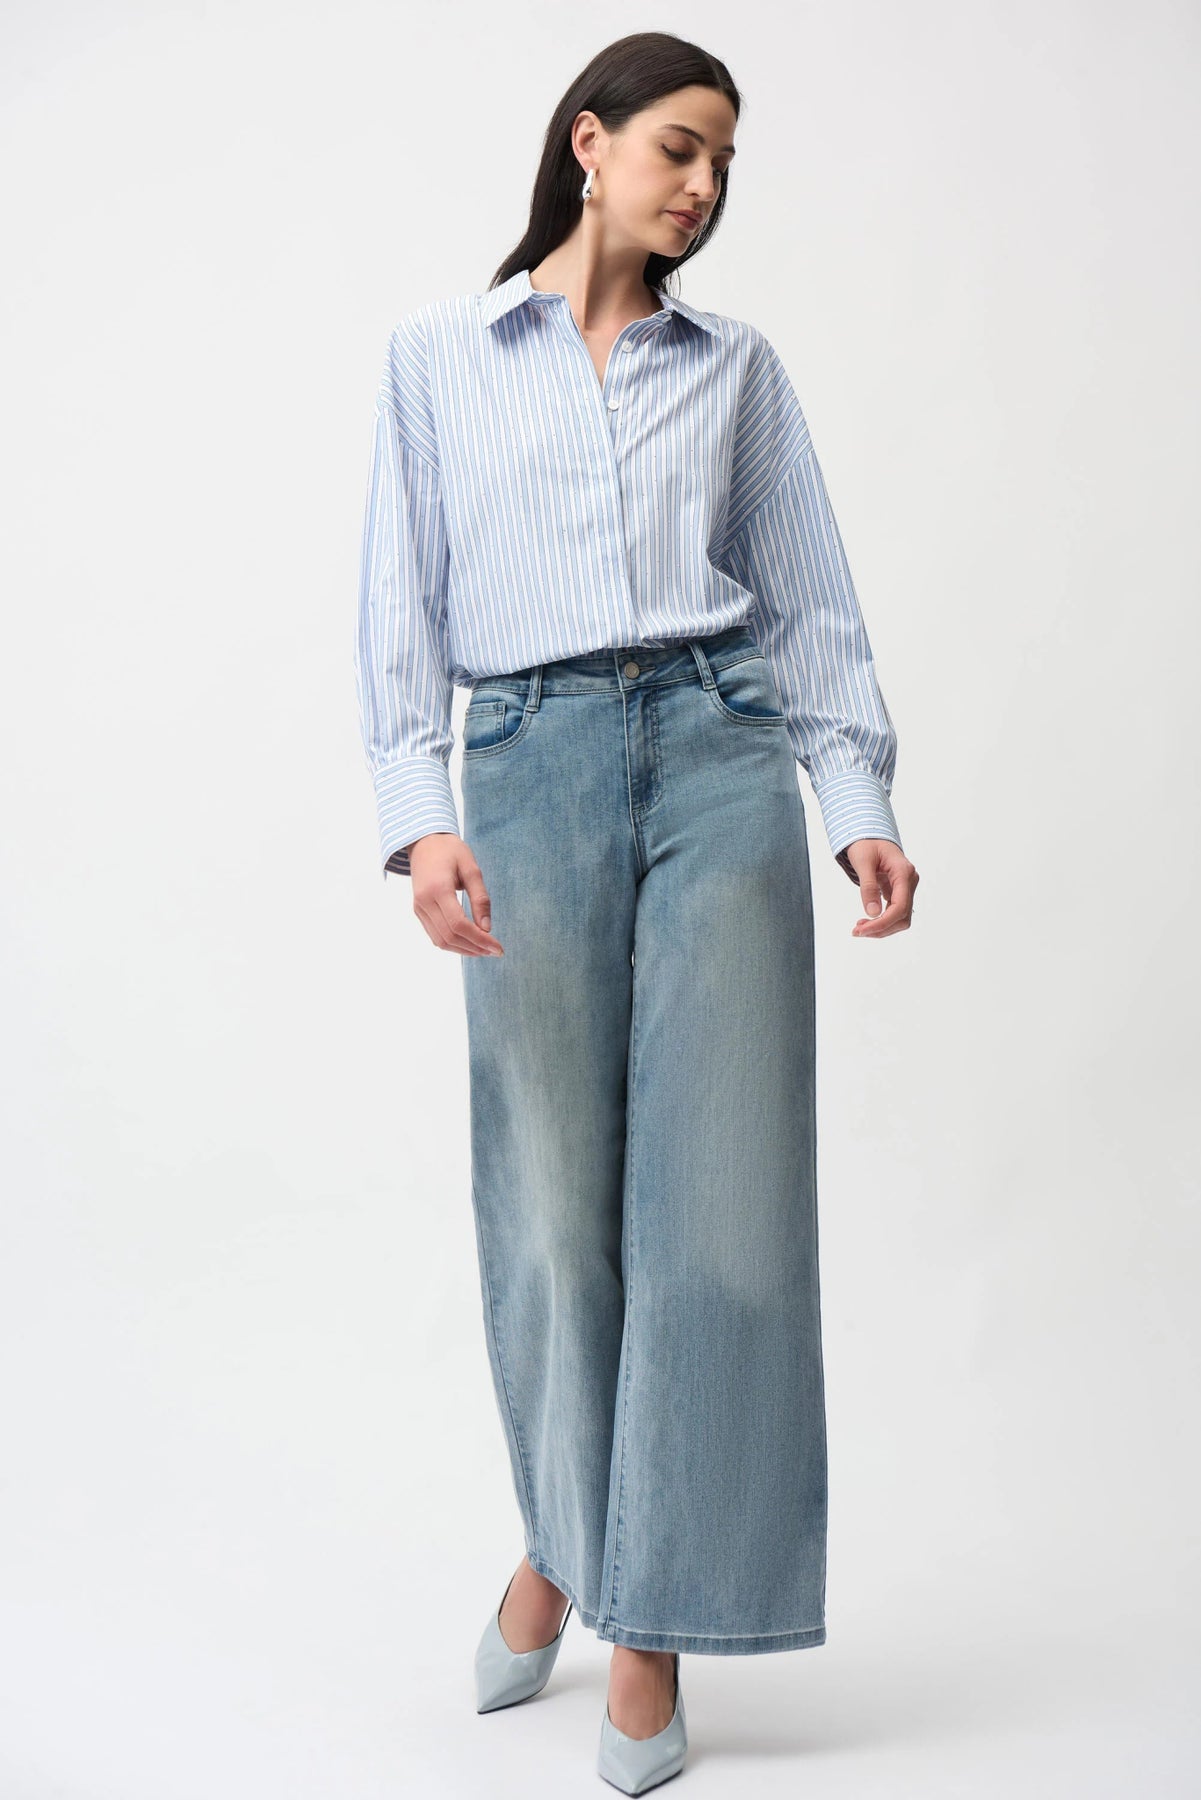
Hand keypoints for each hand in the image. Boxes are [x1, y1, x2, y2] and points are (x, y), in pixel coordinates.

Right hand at [407, 834, 504, 956]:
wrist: (424, 842)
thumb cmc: (450, 850)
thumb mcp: (471, 868)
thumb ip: (480, 898)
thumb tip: (487, 928)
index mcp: (438, 889)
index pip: (459, 924)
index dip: (479, 940)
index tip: (498, 947)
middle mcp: (424, 902)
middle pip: (450, 936)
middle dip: (474, 948)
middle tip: (495, 951)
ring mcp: (419, 908)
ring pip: (440, 941)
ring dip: (464, 950)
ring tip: (484, 950)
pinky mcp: (419, 911)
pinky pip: (435, 935)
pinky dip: (453, 944)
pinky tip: (469, 943)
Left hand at [845, 839, 917, 938]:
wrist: (870, 834)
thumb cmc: (866, 843)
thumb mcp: (863, 862)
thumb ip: (868, 887)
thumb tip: (872, 912)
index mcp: (903, 872)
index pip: (899, 907)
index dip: (882, 923)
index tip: (862, 930)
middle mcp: (909, 881)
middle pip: (902, 917)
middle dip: (881, 928)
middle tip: (857, 931)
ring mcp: (906, 887)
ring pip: (901, 918)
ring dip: (882, 927)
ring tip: (860, 928)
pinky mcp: (899, 891)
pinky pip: (895, 912)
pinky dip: (882, 920)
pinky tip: (867, 921)